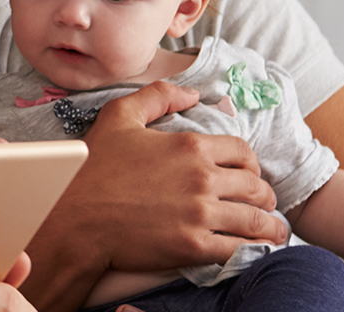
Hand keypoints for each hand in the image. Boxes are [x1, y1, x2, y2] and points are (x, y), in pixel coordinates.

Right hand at [20, 82, 288, 310]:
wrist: (72, 219)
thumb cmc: (91, 168)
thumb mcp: (118, 117)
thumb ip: (158, 96)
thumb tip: (193, 93)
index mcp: (189, 145)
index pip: (243, 152)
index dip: (251, 163)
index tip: (247, 174)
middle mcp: (201, 177)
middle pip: (256, 186)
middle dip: (264, 195)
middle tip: (262, 204)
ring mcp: (199, 214)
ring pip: (256, 219)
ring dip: (268, 226)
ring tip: (271, 231)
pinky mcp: (193, 246)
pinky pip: (240, 249)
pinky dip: (253, 250)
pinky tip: (255, 251)